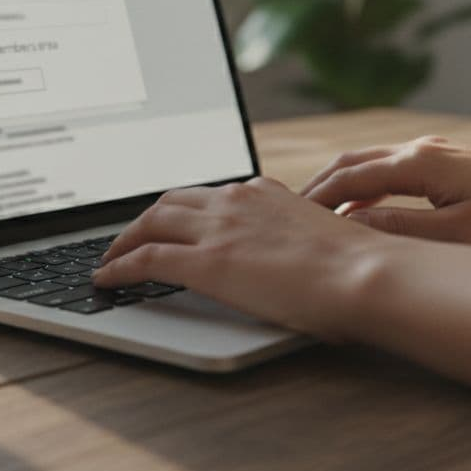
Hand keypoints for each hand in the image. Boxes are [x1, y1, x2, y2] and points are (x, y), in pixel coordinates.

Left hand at [93, 177, 398, 340]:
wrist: (363, 274)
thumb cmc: (357, 267)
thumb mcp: (318, 236)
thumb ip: (292, 236)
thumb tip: (290, 258)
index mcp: (262, 192)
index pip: (207, 194)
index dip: (181, 209)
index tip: (170, 221)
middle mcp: (234, 200)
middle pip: (170, 201)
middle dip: (144, 218)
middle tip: (128, 237)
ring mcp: (217, 228)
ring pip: (151, 222)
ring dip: (124, 239)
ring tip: (111, 257)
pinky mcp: (205, 261)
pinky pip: (146, 259)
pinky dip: (119, 266)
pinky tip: (107, 278)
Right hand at [300, 136, 470, 252]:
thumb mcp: (458, 237)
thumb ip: (401, 231)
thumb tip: (352, 227)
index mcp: (419, 163)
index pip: (349, 179)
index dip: (315, 199)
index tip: (288, 220)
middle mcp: (422, 148)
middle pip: (351, 162)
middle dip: (317, 186)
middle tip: (288, 214)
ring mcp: (435, 150)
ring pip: (370, 162)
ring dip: (340, 185)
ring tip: (315, 212)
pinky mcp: (447, 160)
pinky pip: (391, 167)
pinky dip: (365, 185)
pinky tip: (362, 209)